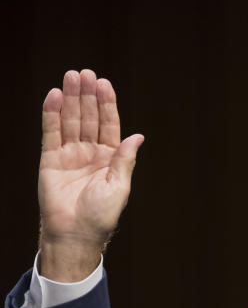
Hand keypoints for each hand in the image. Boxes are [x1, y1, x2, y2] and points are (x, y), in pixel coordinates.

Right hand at [38, 69, 143, 280]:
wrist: (75, 233)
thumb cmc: (101, 215)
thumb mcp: (119, 186)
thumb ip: (125, 159)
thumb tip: (138, 136)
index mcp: (110, 158)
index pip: (108, 124)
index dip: (106, 104)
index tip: (104, 84)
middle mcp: (90, 153)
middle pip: (88, 117)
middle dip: (87, 95)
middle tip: (85, 74)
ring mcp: (70, 154)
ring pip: (70, 120)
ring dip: (70, 98)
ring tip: (71, 77)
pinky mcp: (50, 159)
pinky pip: (51, 132)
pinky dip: (52, 114)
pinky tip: (54, 96)